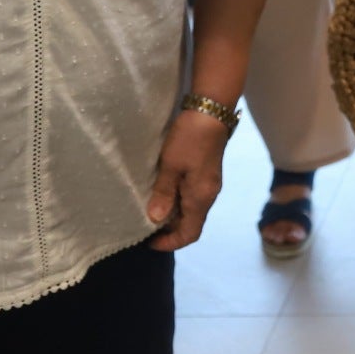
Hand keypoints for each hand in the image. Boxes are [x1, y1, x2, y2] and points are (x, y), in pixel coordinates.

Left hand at [144, 110, 231, 250]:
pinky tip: (162, 191)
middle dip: (168, 229)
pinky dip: (176, 200)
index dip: (170, 242)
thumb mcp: (171, 165)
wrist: (211, 111)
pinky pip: (191, 196)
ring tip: (149, 208)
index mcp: (201, 197)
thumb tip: (156, 220)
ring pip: (190, 209)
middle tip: (143, 225)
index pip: (190, 233)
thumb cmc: (190, 139)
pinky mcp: (206, 173)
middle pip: (190, 223)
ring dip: (171, 214)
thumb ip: (164, 193)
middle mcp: (208, 195)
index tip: (149, 242)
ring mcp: (209, 184)